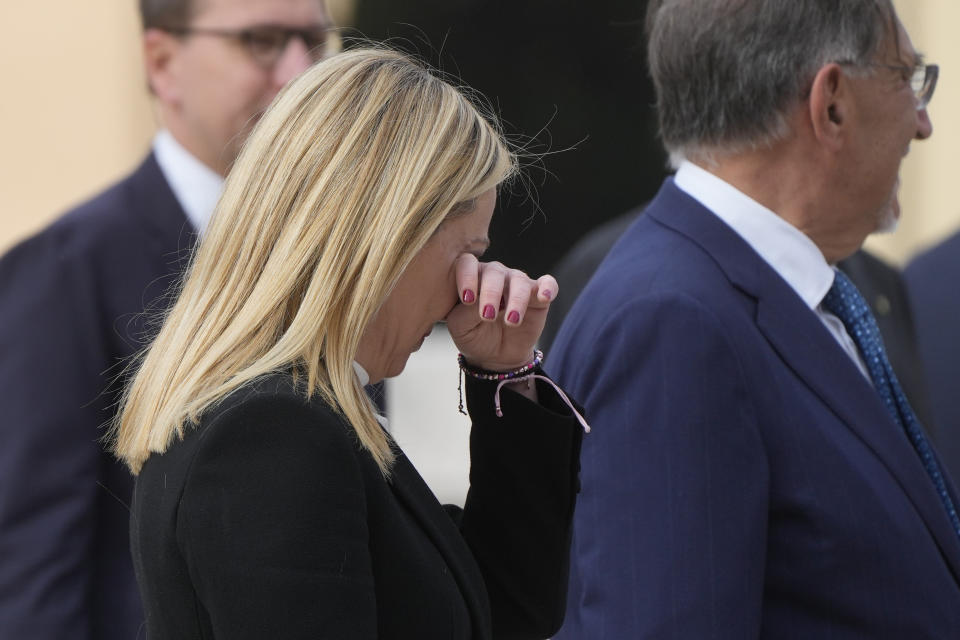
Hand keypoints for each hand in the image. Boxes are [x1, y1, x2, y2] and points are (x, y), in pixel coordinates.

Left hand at [445, 254, 557, 370]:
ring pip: (519, 280)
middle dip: (491, 293)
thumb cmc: (472, 334)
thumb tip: (480, 302)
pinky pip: (547, 283)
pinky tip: (545, 297)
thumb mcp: (460, 327)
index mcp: (471, 277)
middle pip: (494, 272)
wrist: (495, 355)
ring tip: (511, 321)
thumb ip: (466, 312)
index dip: (467, 277)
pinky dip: (548, 288)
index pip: (467, 264)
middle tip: (488, 316)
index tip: (467, 299)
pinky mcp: (538, 295)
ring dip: (516, 300)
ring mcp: (517, 283)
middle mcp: (494, 275)